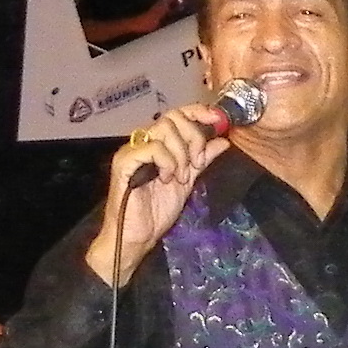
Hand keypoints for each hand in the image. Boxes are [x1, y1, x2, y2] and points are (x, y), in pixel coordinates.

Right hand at [85, 101, 241, 285]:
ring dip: (181, 154)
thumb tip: (223, 141)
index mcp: (157, 144)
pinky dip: (167, 162)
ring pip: (164, 130)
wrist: (138, 235)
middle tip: (197, 162)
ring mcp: (132, 151)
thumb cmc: (156, 211)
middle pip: (172, 118)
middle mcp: (142, 143)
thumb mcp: (188, 181)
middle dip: (193, 138)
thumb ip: (202, 160)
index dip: (198, 111)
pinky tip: (167, 178)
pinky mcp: (125, 162)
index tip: (218, 119)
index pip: (177, 115)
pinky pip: (152, 148)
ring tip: (180, 177)